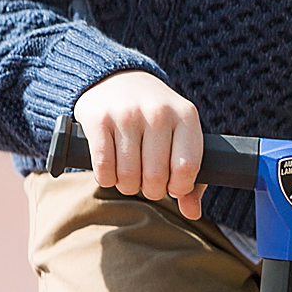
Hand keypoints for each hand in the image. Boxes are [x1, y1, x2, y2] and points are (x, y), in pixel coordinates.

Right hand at [74, 75, 204, 219]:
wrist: (116, 78)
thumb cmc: (154, 117)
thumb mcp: (180, 135)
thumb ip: (191, 176)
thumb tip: (192, 212)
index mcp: (186, 115)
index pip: (187, 168)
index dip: (178, 187)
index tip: (171, 186)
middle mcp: (158, 112)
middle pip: (156, 177)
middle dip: (150, 190)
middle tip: (146, 182)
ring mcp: (127, 114)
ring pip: (128, 176)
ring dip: (127, 186)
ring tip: (129, 175)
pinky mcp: (99, 119)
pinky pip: (103, 168)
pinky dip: (106, 179)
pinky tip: (111, 170)